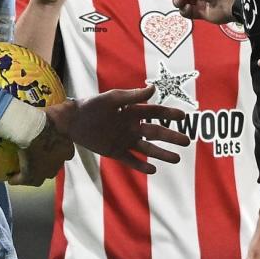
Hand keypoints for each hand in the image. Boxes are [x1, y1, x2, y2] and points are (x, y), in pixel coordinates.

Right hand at [9, 115, 74, 185]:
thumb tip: (72, 103)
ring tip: (24, 168)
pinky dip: (17, 180)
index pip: (66, 153)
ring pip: (39, 175)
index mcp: (67, 149)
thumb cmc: (48, 119)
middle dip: (48, 163)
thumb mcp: (63, 110)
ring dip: (33, 172)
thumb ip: (69, 108)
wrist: (32, 129)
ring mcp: (44, 172)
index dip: (59, 151)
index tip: (52, 146)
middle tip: (37, 156)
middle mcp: (58, 163)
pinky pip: (23, 180)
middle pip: (54, 166)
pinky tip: (11, 179)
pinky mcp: (30, 175)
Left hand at [47, 86, 190, 173]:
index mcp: (132, 111)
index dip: (169, 114)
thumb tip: (154, 89)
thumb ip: (132, 96)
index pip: (155, 113)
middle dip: (171, 137)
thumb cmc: (91, 106)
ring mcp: (125, 140)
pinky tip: (153, 170)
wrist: (72, 121)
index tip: (183, 117)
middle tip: (187, 141)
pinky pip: (131, 160)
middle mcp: (132, 126)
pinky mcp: (116, 152)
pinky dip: (141, 166)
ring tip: (176, 158)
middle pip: (156, 133)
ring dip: (162, 153)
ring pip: (147, 149)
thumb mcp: (112, 98)